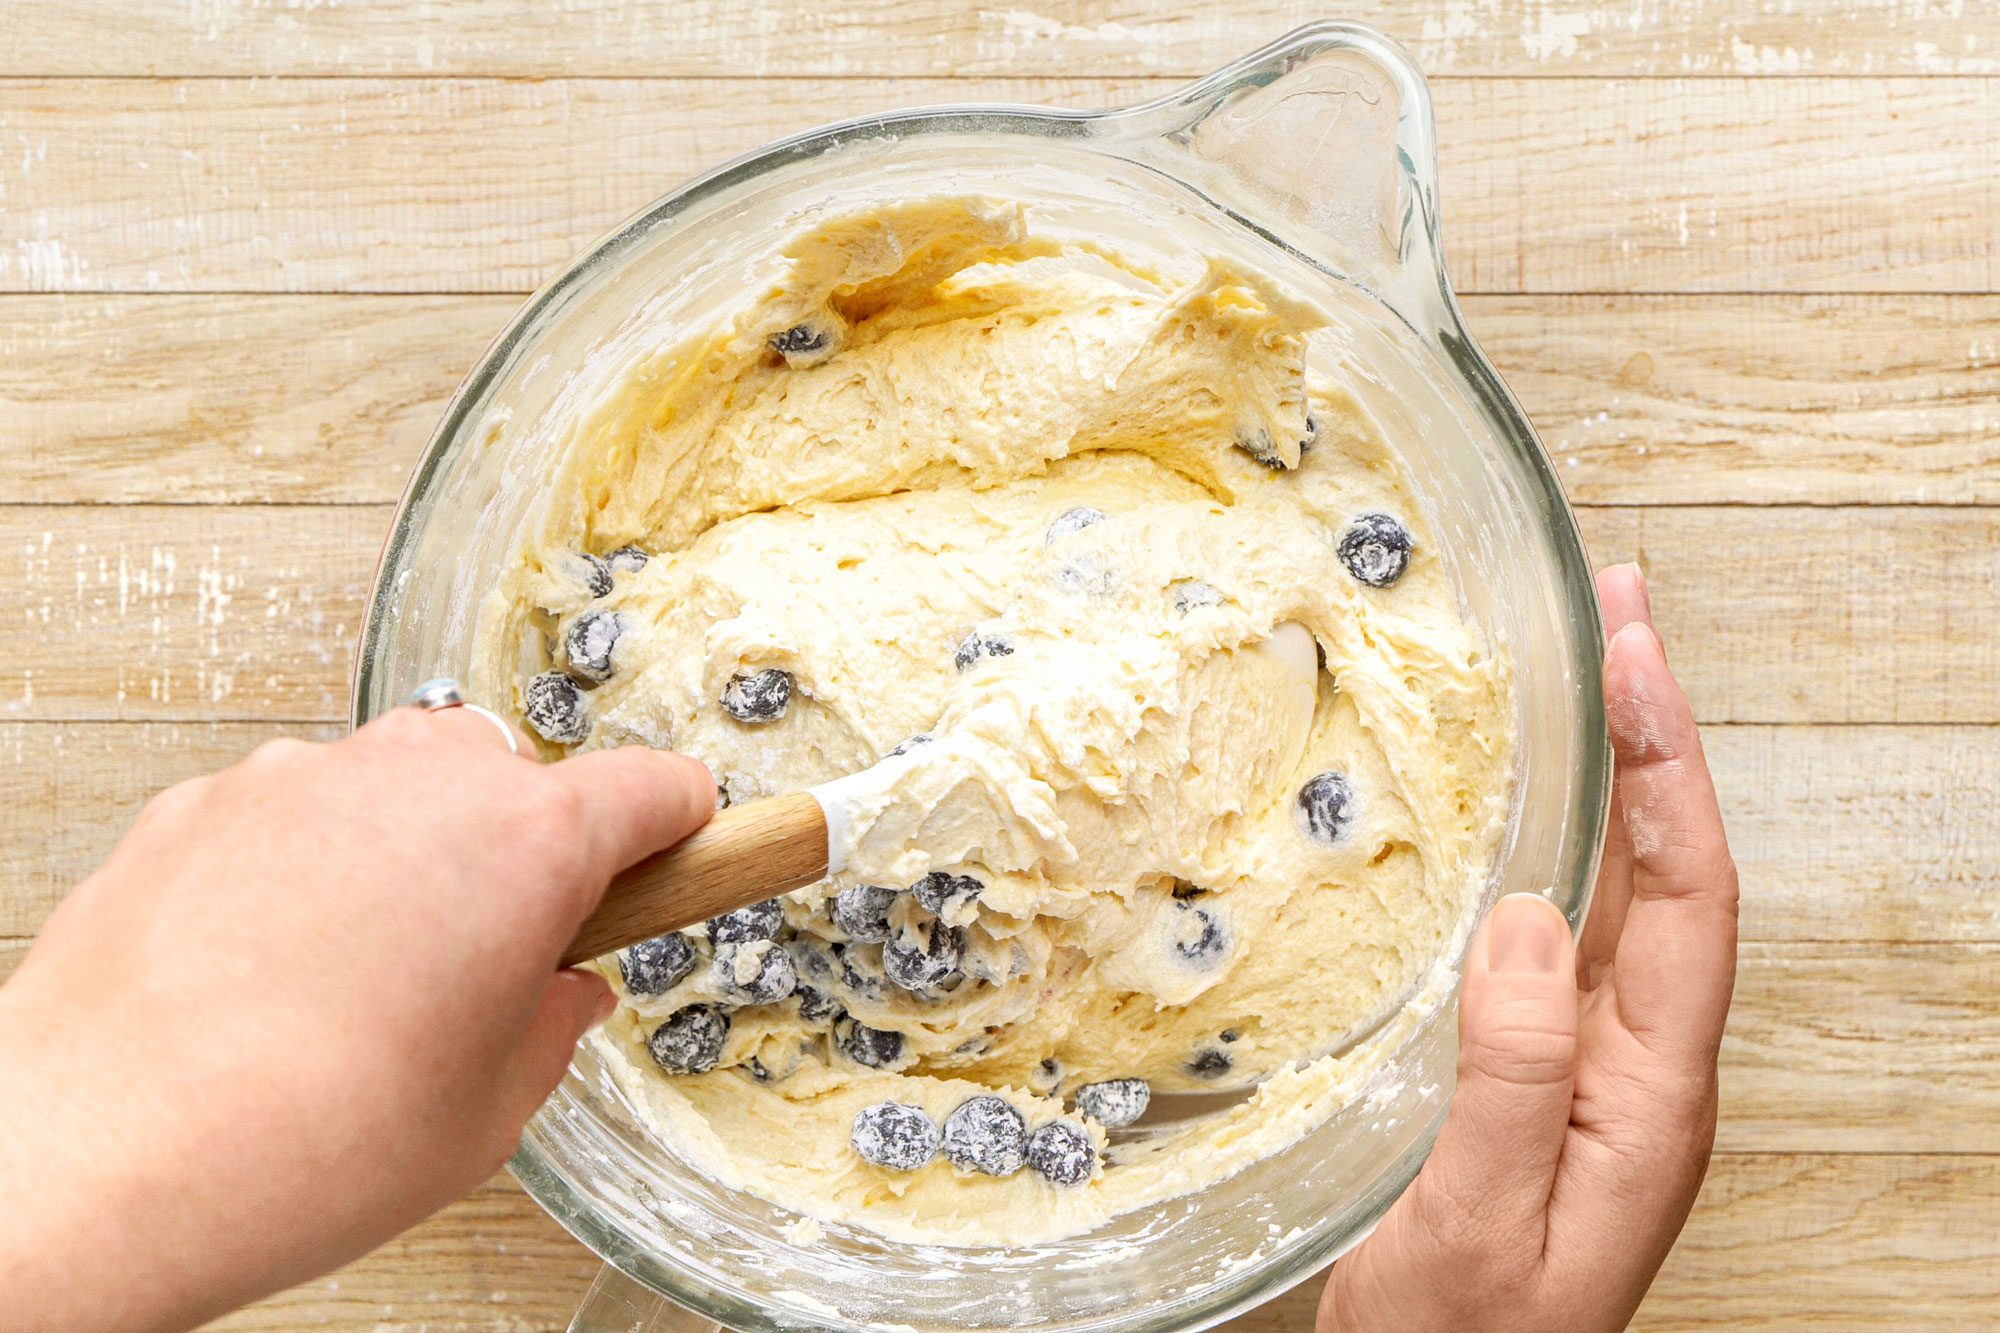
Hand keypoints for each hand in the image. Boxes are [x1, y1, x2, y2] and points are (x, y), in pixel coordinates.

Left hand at [0, 706, 713, 1332]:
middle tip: (490, 958)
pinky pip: (298, 811)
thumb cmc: (299, 1143)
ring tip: (365, 976)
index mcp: (526, 846)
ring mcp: (304, 778)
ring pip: (404, 787)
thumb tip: (557, 995)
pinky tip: (275, 966)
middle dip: (525, 853)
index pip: (657, 785)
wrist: (93, 1157)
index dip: (681, 827)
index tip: (681, 849)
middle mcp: (421, 782)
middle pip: (522, 779)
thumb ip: (550, 1028)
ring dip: (412, 852)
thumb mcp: (487, 1114)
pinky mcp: (207, 800)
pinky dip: (309, 865)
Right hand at [1319, 563, 1738, 1331]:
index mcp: (1651, 1092)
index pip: (1689, 894)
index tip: (1628, 656)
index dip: (1667, 766)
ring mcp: (1596, 1066)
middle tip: (1620, 611)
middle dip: (1657, 732)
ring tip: (1592, 669)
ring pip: (1629, 890)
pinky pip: (1572, 929)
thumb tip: (1531, 918)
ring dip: (1621, 774)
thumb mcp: (1481, 1218)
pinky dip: (1567, 840)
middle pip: (1677, 869)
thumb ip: (1514, 1074)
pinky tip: (1536, 806)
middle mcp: (1641, 1064)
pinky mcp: (1543, 1072)